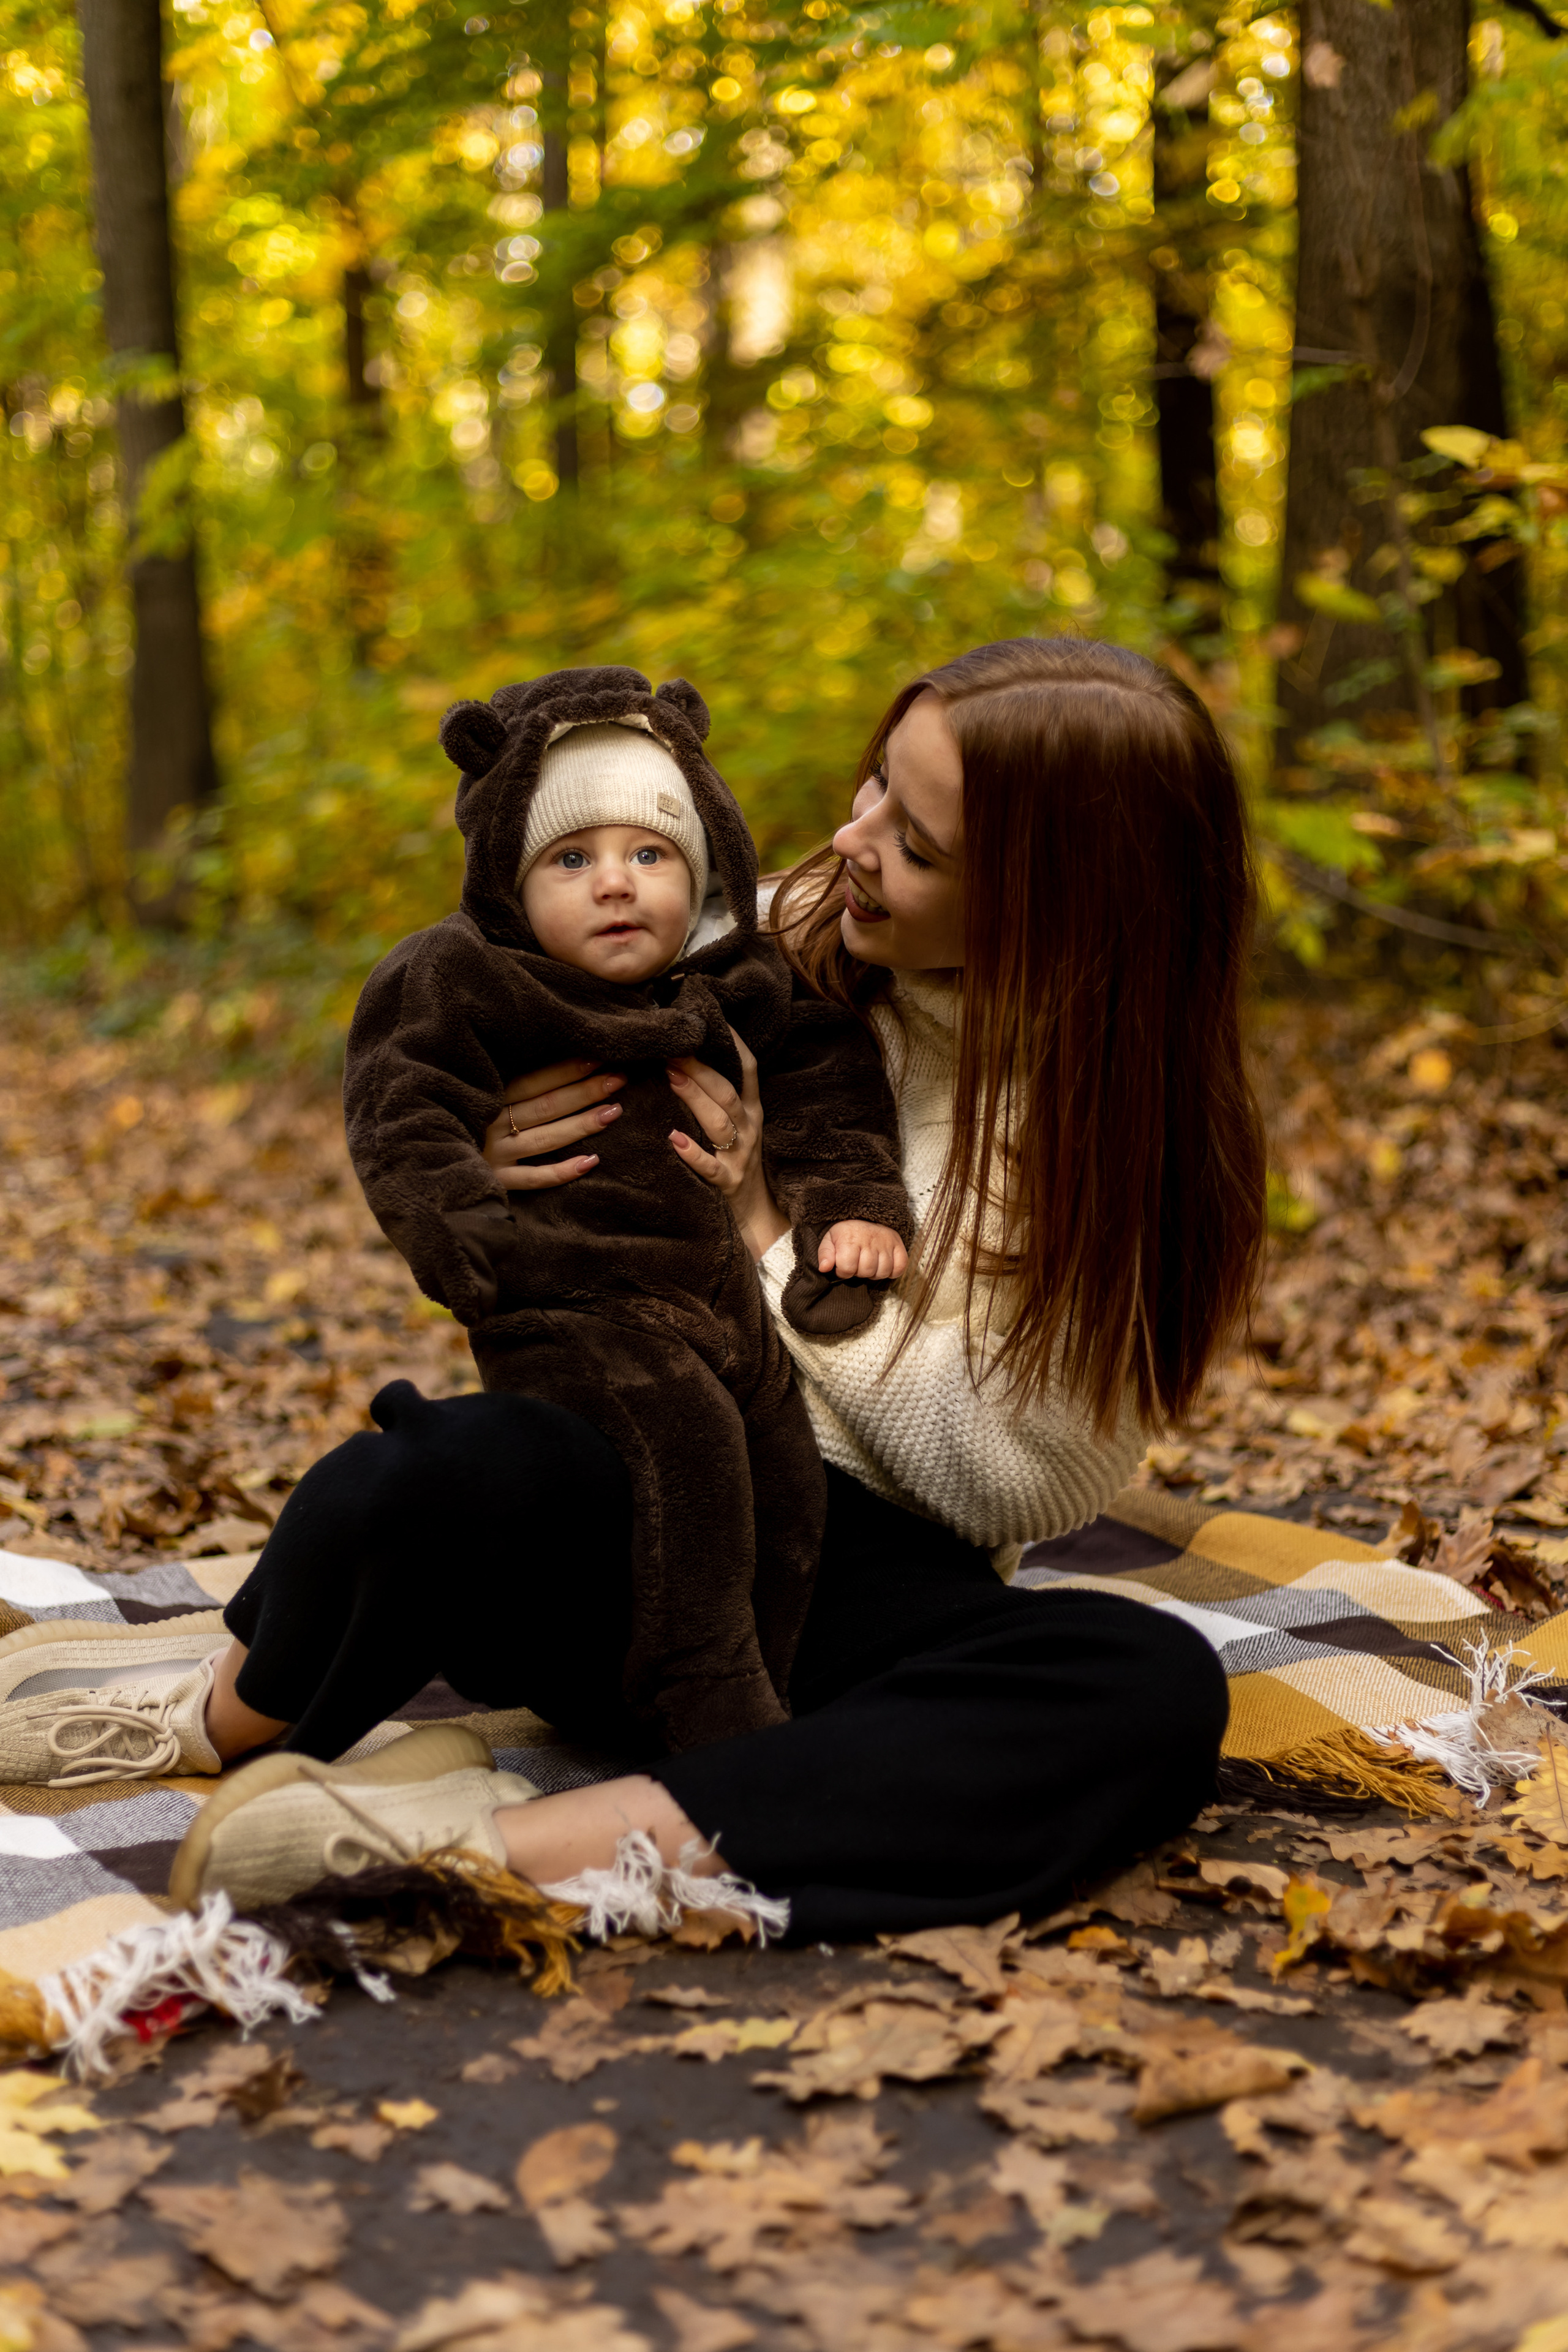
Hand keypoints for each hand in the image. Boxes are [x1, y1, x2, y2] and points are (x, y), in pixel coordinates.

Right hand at [482, 1059, 624, 1191]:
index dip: (566, 1070)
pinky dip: (562, 1172)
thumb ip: (512, 1089)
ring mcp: (495, 1155)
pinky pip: (534, 1179)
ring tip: (614, 1111)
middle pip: (546, 1106)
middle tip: (618, 1080)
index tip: (598, 1059)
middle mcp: (492, 1124)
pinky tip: (592, 1162)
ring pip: (545, 1139)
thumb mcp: (483, 1100)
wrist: (432, 1167)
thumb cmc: (468, 1125)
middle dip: (585, 1092)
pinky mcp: (497, 1181)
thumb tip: (564, 1068)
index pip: (534, 1081)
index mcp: (489, 1099)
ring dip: (581, 1125)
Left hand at [667, 1029, 789, 1260]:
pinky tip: (674, 1140)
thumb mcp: (736, 1126)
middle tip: (672, 1049)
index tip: (711, 1018)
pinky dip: (693, 1154)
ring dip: (695, 1099)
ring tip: (671, 1078)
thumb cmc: (736, 1162)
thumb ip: (717, 1097)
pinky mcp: (727, 1183)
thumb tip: (683, 1058)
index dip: (733, 1042)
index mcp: (750, 1110)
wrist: (756, 1217)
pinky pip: (711, 1167)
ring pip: (720, 1123)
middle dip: (700, 1069)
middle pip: (726, 1093)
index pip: (747, 1069)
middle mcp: (749, 1129)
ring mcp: (740, 1156)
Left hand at [819, 1222, 908, 1280]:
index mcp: (850, 1239)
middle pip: (866, 1270)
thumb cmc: (846, 1234)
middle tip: (857, 1262)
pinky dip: (893, 1271)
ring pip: (882, 1271)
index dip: (844, 1271)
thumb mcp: (830, 1240)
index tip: (844, 1264)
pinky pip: (899, 1267)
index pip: (847, 1268)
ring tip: (869, 1263)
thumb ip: (825, 1254)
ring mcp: (885, 1242)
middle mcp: (869, 1239)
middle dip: (859, 1272)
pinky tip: (883, 1265)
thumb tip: (824, 1268)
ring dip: (875, 1272)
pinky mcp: (898, 1245)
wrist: (865, 1217)